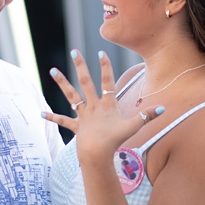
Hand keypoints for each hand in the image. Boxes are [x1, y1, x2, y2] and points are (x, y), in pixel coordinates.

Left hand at [45, 49, 161, 159]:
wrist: (96, 153)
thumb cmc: (115, 140)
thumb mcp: (134, 126)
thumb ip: (147, 116)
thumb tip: (164, 108)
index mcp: (106, 104)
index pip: (107, 81)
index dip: (105, 67)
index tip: (100, 52)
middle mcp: (92, 106)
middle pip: (86, 82)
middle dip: (80, 66)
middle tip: (74, 51)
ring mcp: (82, 115)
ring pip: (71, 95)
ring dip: (62, 82)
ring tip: (52, 70)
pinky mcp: (75, 126)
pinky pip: (63, 120)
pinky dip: (52, 117)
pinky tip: (41, 113)